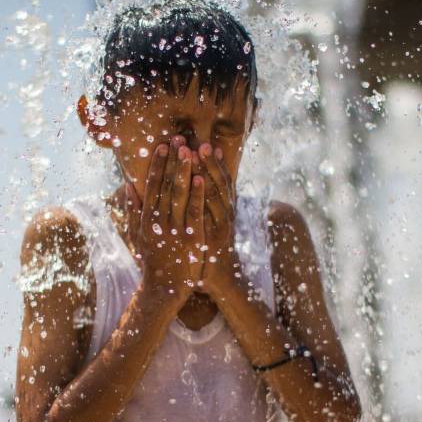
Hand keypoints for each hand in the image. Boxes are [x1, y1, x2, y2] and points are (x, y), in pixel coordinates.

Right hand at [126, 139, 204, 299]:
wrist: (163, 288)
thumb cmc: (150, 260)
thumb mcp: (136, 235)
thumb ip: (132, 210)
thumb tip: (127, 186)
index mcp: (146, 218)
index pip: (151, 185)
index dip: (158, 164)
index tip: (162, 145)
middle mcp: (159, 221)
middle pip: (166, 185)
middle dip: (173, 160)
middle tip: (179, 138)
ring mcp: (175, 229)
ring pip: (180, 194)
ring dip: (185, 171)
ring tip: (190, 151)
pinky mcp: (191, 238)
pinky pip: (195, 212)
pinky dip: (198, 195)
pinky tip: (202, 178)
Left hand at [196, 143, 241, 298]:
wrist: (218, 281)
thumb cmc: (208, 254)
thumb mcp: (208, 228)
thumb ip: (205, 208)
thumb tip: (199, 187)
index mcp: (220, 211)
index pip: (217, 182)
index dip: (212, 163)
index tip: (205, 145)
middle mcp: (223, 214)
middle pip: (217, 182)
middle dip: (208, 161)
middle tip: (200, 141)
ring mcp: (219, 224)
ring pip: (215, 190)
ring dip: (208, 168)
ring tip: (199, 150)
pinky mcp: (213, 236)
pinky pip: (209, 211)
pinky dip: (206, 194)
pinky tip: (201, 178)